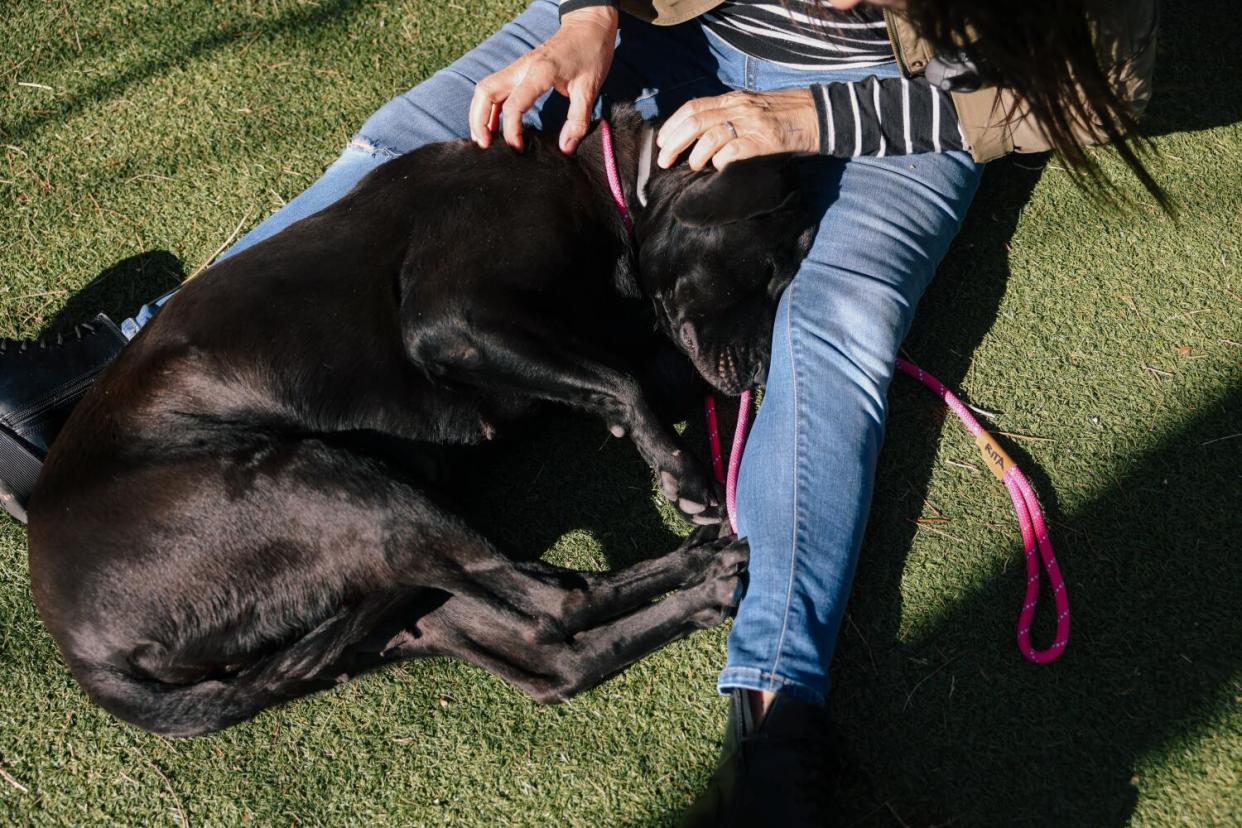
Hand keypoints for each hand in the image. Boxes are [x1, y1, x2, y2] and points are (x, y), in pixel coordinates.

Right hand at [469, 7, 617, 154]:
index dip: (511, 130)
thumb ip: (577, 119)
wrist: (589, 26)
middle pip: (486, 92)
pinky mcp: (520, 69)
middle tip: (485, 145)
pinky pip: (495, 87)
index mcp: (540, 72)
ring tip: (484, 138)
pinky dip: (489, 106)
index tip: (518, 148)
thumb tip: (566, 148)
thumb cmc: (591, 53)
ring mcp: (518, 67)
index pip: (513, 105)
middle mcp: (522, 68)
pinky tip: (493, 123)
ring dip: (480, 113)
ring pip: (486, 89)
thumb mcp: (590, 89)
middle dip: (479, 121)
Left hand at [656, 89, 819, 170]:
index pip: (692, 107)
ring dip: (695, 155)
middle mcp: (738, 108)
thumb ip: (727, 115)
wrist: (817, 116)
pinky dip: (720, 162)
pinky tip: (718, 168)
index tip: (661, 142)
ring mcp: (751, 124)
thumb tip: (698, 134)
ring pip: (710, 136)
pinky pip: (733, 152)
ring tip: (693, 167)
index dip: (672, 125)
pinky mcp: (764, 141)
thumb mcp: (750, 108)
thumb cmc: (782, 116)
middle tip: (664, 161)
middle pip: (695, 122)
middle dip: (673, 143)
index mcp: (732, 99)